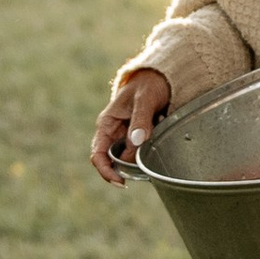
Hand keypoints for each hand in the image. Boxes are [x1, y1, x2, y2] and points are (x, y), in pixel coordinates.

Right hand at [92, 66, 168, 183]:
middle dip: (130, 166)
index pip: (98, 155)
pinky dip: (151, 149)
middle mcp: (113, 133)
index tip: (120, 182)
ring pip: (130, 157)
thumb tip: (136, 142)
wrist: (160, 76)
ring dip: (143, 155)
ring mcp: (125, 136)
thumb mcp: (145, 99)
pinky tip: (161, 133)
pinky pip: (142, 150)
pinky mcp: (138, 137)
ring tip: (157, 132)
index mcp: (107, 124)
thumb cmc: (148, 84)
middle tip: (149, 161)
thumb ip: (141, 119)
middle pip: (114, 160)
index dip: (106, 171)